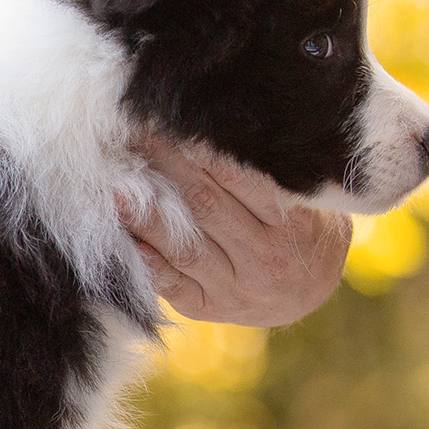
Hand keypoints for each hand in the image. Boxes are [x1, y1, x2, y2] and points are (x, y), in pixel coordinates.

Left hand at [122, 139, 352, 326]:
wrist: (312, 293)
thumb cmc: (302, 230)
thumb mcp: (304, 201)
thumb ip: (267, 175)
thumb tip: (207, 132)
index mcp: (293, 223)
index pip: (238, 177)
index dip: (199, 146)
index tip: (169, 120)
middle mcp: (266, 258)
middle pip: (205, 205)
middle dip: (165, 168)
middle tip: (133, 137)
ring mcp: (236, 288)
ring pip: (185, 247)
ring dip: (146, 216)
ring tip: (115, 189)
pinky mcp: (210, 308)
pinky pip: (173, 287)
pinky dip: (148, 264)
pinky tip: (125, 243)